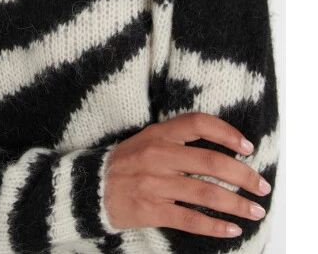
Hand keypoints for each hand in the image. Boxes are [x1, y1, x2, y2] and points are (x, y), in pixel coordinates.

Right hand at [103, 112, 271, 237]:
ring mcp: (154, 183)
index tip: (247, 146)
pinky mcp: (150, 209)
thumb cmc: (126, 163)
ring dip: (237, 204)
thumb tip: (220, 150)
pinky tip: (231, 230)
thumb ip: (177, 140)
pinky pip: (189, 219)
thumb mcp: (147, 140)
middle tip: (261, 186)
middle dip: (244, 175)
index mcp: (158, 134)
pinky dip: (214, 226)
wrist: (91, 186)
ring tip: (255, 211)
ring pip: (206, 193)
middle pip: (211, 162)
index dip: (227, 132)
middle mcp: (158, 155)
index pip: (198, 123)